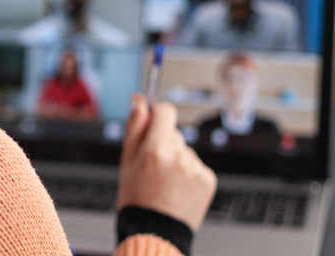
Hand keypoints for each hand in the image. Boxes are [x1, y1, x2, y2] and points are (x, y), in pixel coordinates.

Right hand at [117, 94, 216, 230]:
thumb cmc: (137, 200)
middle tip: (151, 167)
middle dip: (163, 143)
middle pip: (173, 132)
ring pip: (185, 150)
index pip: (165, 111)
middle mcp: (179, 156)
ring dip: (176, 160)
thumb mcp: (127, 162)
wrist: (156, 233)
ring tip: (164, 183)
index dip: (157, 115)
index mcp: (156, 149)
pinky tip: (177, 189)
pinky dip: (188, 174)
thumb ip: (134, 128)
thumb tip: (139, 101)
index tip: (152, 122)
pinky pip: (196, 165)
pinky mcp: (208, 179)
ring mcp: (196, 168)